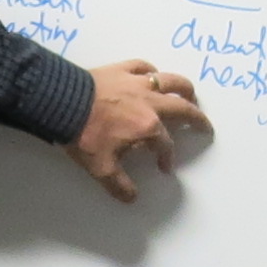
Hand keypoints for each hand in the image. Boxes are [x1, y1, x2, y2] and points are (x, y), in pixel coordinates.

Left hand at [66, 60, 207, 203]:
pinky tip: (153, 75)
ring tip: (190, 95)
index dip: (167, 158)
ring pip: (170, 81)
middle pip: (182, 108)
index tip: (164, 167)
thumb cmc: (84, 135)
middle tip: (204, 125)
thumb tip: (132, 199)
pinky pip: (143, 67)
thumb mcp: (101, 167)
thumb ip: (119, 184)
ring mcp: (137, 83)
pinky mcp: (122, 69)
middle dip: (196, 118)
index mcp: (148, 127)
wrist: (62, 101)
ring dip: (184, 89)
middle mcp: (149, 103)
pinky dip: (152, 72)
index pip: (165, 145)